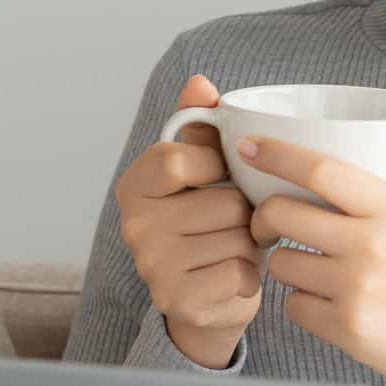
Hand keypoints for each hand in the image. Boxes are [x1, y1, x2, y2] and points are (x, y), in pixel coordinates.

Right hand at [114, 74, 264, 366]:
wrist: (208, 297)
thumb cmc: (210, 222)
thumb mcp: (202, 171)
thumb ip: (201, 127)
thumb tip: (199, 83)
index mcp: (134, 187)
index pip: (179, 158)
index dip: (216, 166)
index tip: (219, 177)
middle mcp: (134, 227)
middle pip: (223, 201)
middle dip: (244, 211)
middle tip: (233, 222)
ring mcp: (153, 268)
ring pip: (238, 237)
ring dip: (251, 242)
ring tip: (236, 247)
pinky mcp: (180, 302)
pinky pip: (241, 272)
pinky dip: (251, 273)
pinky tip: (236, 275)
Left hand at [241, 112, 385, 385]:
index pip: (322, 171)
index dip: (278, 154)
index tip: (249, 147)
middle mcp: (371, 245)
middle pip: (282, 214)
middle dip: (263, 217)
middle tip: (269, 223)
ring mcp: (355, 289)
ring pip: (281, 263)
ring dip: (286, 264)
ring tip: (312, 269)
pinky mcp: (345, 327)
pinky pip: (293, 305)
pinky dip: (302, 305)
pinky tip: (327, 304)